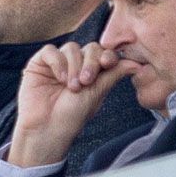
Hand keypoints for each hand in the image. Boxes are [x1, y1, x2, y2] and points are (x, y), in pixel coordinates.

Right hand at [6, 42, 132, 167]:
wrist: (47, 128)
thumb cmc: (72, 116)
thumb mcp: (97, 93)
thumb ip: (114, 74)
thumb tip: (137, 64)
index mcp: (92, 72)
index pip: (103, 53)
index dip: (107, 55)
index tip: (107, 64)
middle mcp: (75, 65)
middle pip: (90, 48)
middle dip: (90, 63)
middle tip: (86, 82)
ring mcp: (57, 64)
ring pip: (71, 48)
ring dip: (73, 66)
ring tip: (72, 87)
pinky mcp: (39, 64)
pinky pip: (50, 51)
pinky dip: (57, 62)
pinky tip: (59, 78)